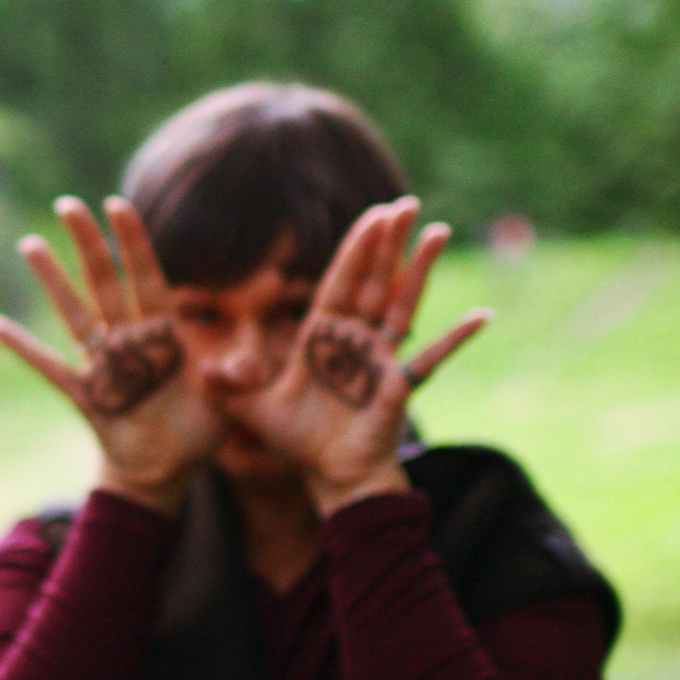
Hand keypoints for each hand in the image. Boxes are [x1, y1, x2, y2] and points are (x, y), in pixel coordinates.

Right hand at [0, 196, 224, 514]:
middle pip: (104, 282)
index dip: (134, 243)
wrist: (168, 471)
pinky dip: (21, 347)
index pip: (148, 278)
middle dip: (88, 244)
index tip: (118, 205)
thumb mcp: (229, 403)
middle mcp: (130, 340)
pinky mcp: (85, 394)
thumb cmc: (199, 430)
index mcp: (165, 334)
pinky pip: (48, 367)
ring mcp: (103, 364)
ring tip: (29, 242)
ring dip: (52, 279)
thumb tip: (230, 370)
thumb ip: (235, 379)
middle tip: (66, 204)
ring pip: (74, 312)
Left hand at [225, 198, 490, 513]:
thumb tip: (199, 373)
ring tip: (438, 231)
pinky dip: (455, 339)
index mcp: (322, 337)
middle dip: (386, 243)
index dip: (354, 249)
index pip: (339, 282)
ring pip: (403, 304)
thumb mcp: (253, 411)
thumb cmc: (298, 442)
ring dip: (419, 270)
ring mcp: (380, 360)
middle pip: (374, 281)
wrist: (331, 477)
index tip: (371, 215)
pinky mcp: (398, 385)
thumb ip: (228, 390)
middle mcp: (354, 340)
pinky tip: (481, 317)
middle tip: (404, 202)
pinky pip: (431, 358)